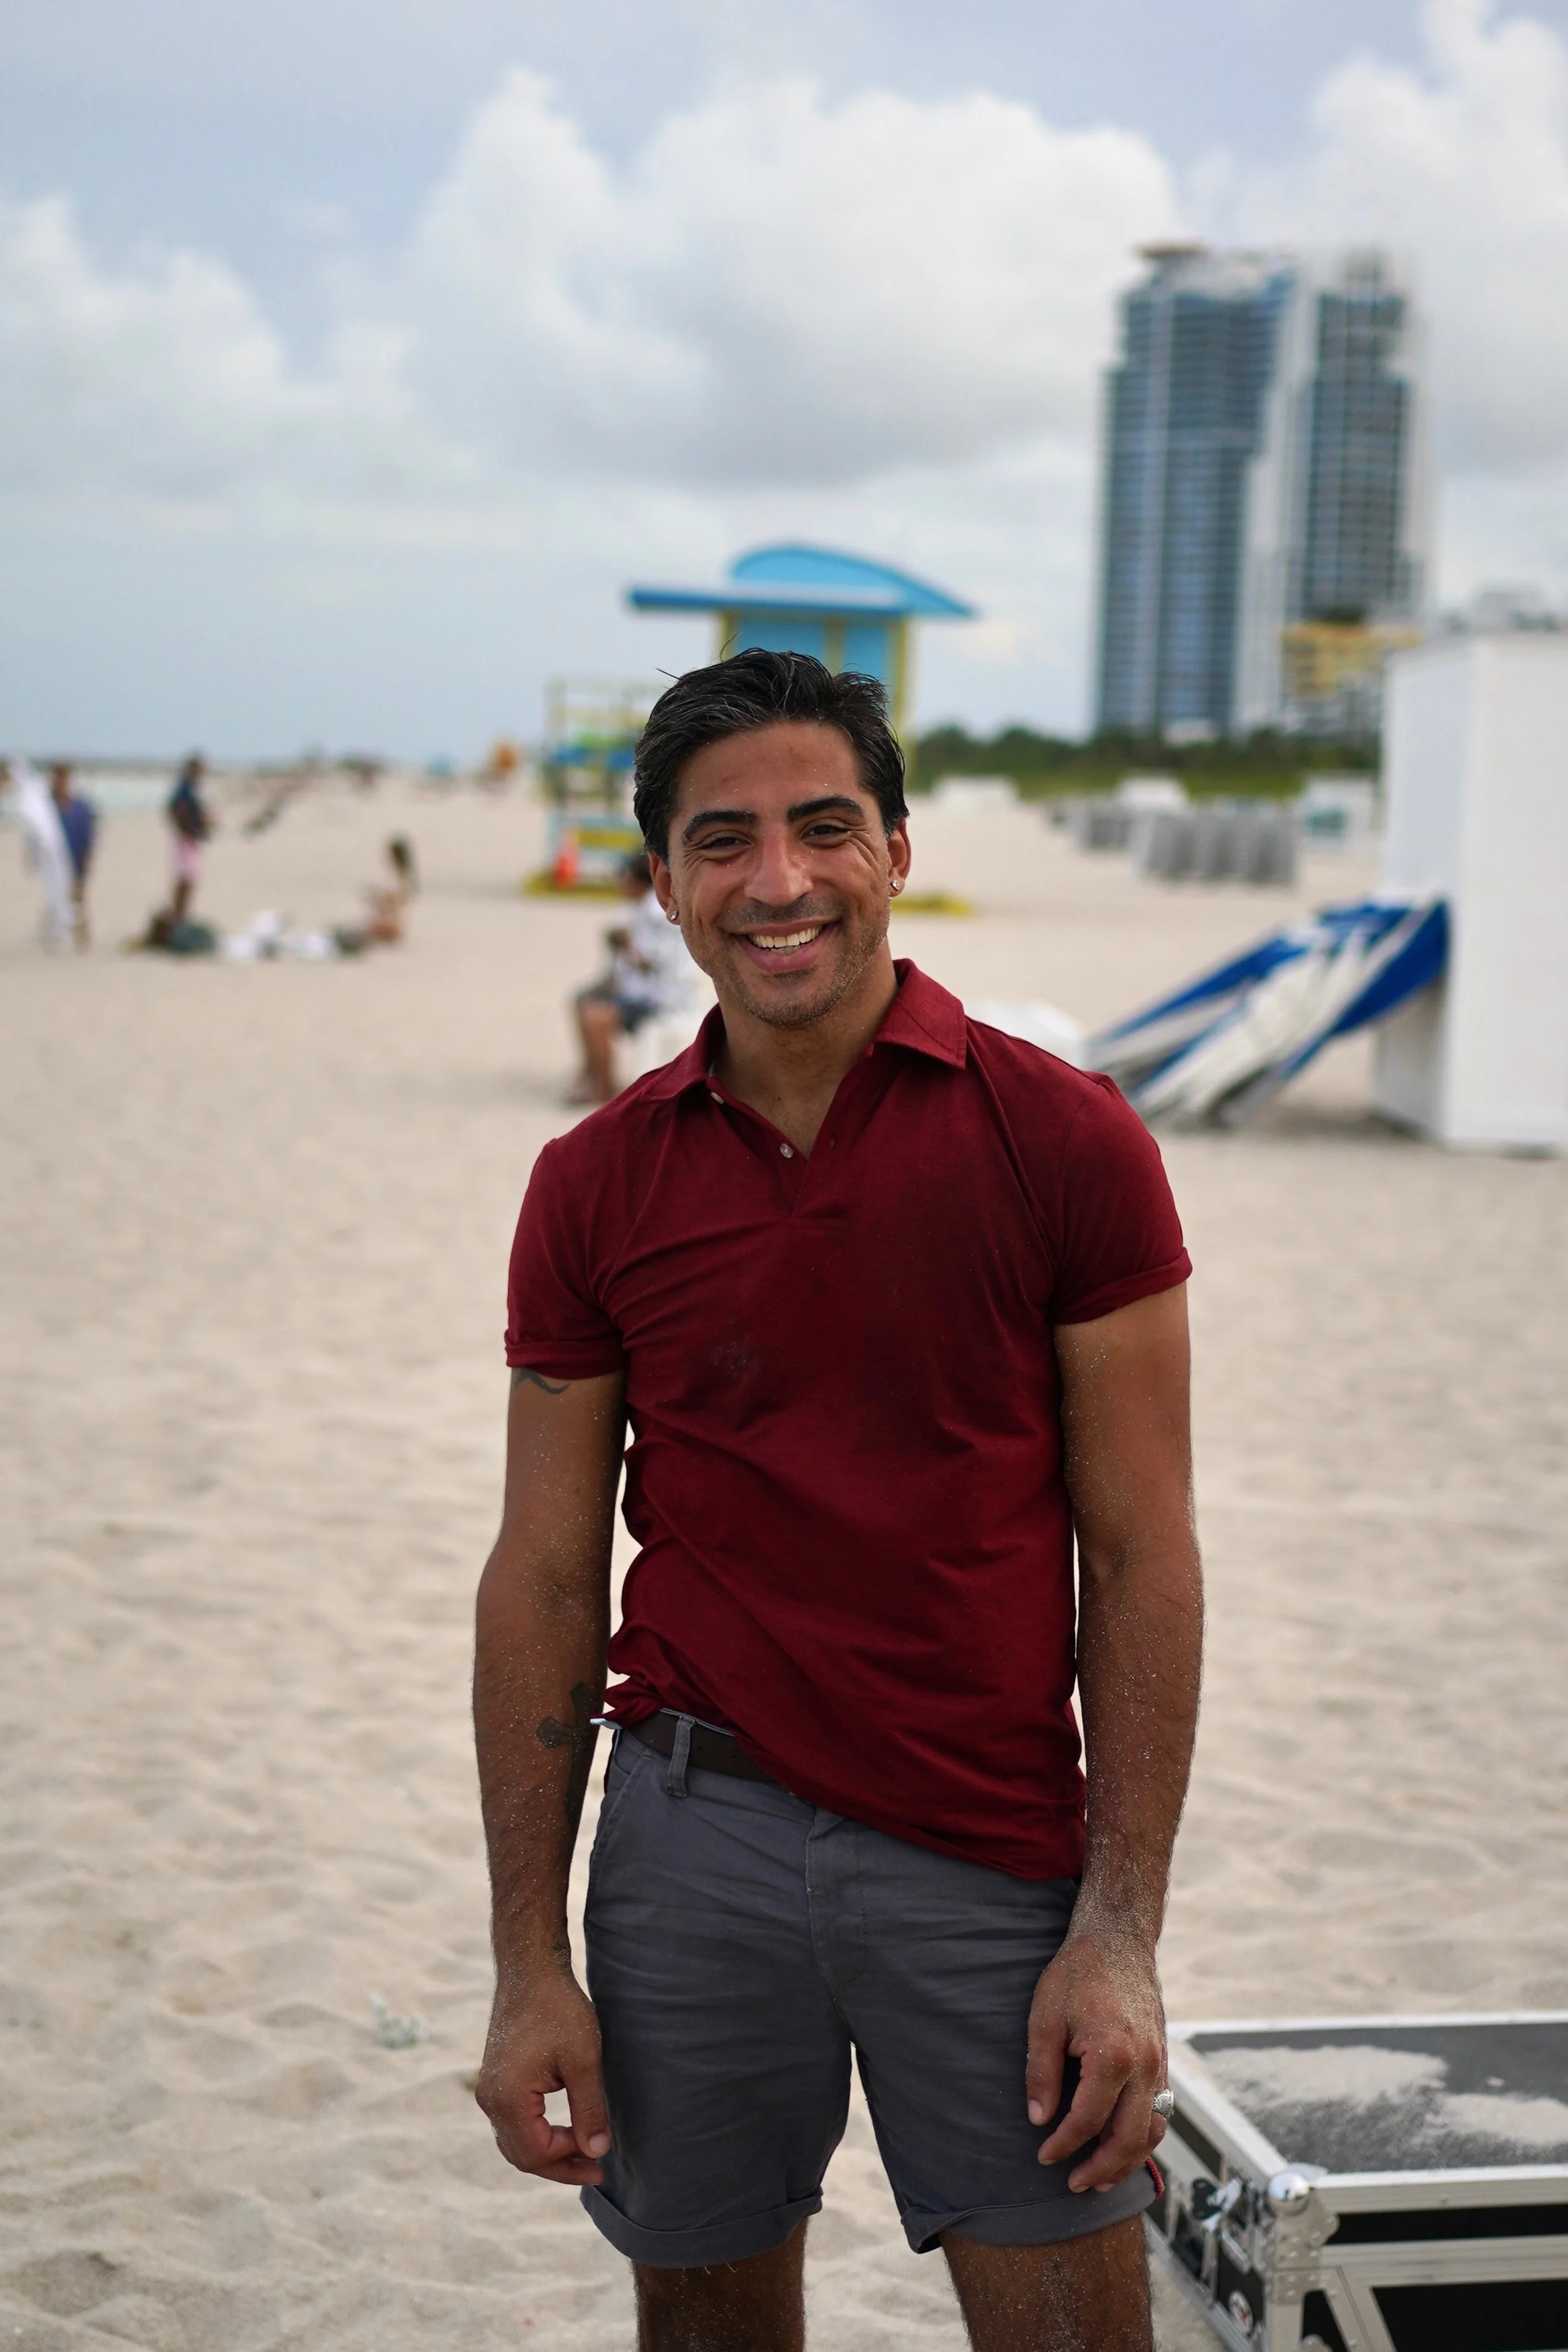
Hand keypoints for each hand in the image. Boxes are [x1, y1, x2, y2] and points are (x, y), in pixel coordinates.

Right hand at [475, 1965, 610, 2186]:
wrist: (530, 1970)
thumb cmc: (558, 2009)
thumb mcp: (583, 2060)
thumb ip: (588, 2110)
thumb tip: (597, 2152)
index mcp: (507, 2098)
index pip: (536, 2154)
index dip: (569, 2162)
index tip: (601, 2160)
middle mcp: (489, 2099)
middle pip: (522, 2154)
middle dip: (559, 2165)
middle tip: (596, 2168)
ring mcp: (489, 2090)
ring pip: (515, 2141)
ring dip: (548, 2151)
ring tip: (584, 2153)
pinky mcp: (495, 2080)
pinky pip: (512, 2123)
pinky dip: (537, 2134)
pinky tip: (564, 2130)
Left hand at [1025, 1928, 1167, 2191]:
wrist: (1119, 1940)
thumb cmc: (1077, 1974)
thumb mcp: (1045, 2016)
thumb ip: (1042, 2071)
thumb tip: (1039, 2119)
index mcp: (1114, 2054)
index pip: (1088, 2120)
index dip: (1063, 2144)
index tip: (1043, 2156)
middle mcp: (1146, 2065)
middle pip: (1129, 2138)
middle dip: (1101, 2169)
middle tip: (1073, 2184)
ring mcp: (1161, 2065)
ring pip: (1153, 2132)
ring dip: (1128, 2161)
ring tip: (1099, 2178)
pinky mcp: (1164, 2062)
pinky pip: (1162, 2113)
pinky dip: (1143, 2137)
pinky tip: (1121, 2146)